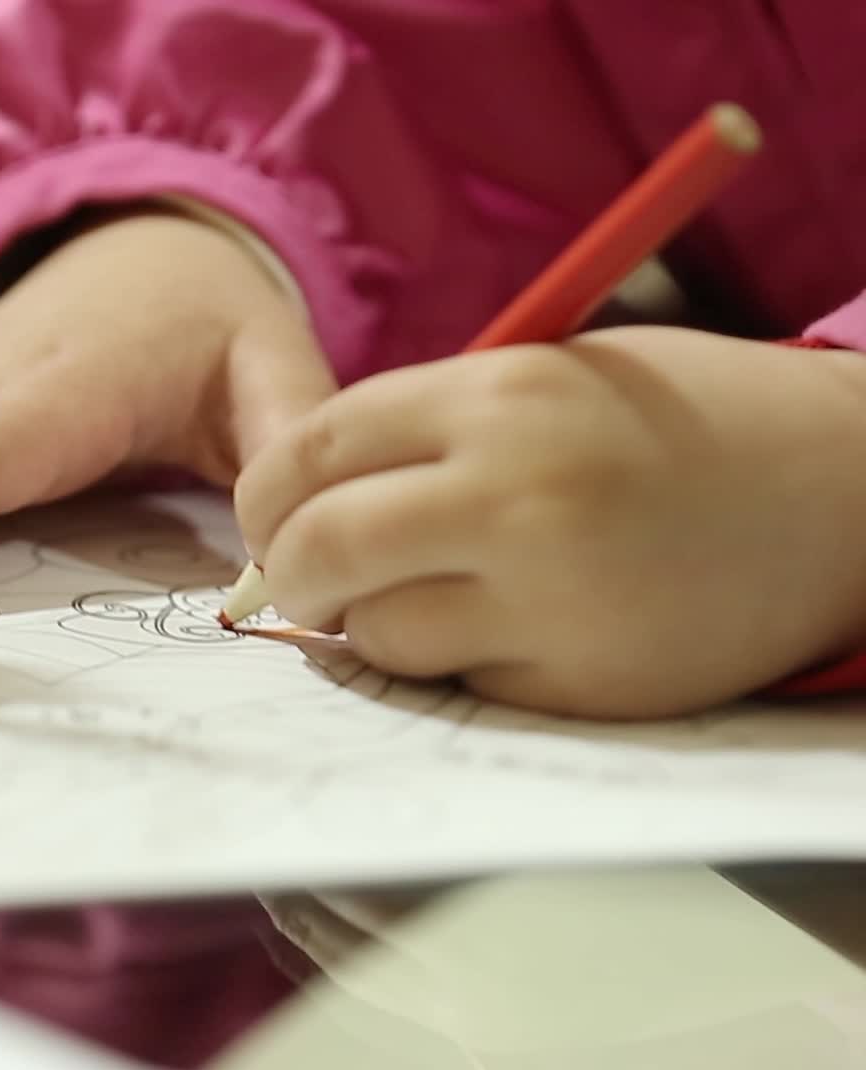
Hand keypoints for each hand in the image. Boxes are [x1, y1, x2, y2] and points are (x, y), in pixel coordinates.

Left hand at [235, 328, 865, 717]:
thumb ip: (426, 435)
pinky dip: (449, 662)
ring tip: (418, 597)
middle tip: (301, 578)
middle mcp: (515, 495)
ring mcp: (551, 598)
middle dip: (287, 572)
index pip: (311, 451)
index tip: (270, 520)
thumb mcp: (547, 381)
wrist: (840, 491)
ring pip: (377, 634)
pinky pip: (455, 682)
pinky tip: (500, 629)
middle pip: (320, 548)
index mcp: (498, 398)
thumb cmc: (681, 421)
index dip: (267, 495)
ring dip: (369, 624)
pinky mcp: (581, 682)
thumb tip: (304, 507)